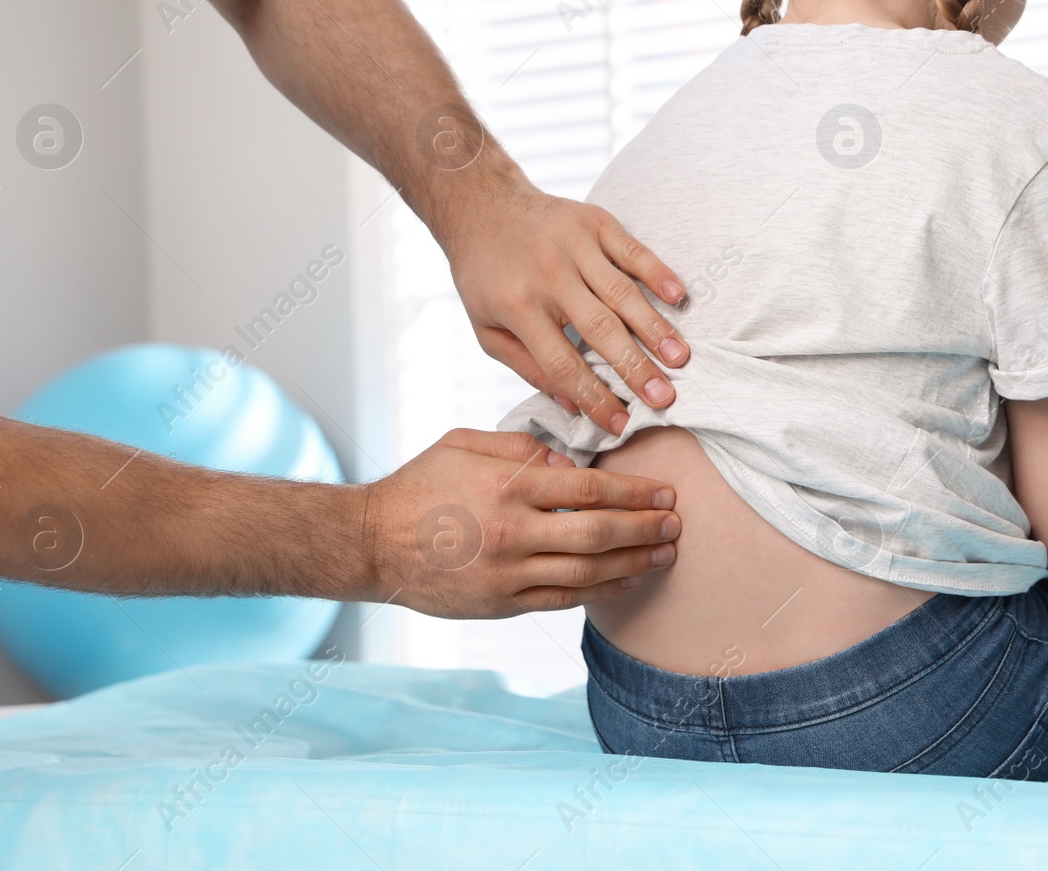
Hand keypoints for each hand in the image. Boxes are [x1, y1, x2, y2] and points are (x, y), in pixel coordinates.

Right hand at [364, 429, 681, 617]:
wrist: (371, 543)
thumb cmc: (420, 486)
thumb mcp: (464, 444)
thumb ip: (520, 448)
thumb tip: (570, 458)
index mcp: (507, 486)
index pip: (588, 488)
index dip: (634, 491)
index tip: (663, 491)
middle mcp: (512, 532)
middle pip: (598, 532)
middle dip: (645, 528)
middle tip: (676, 522)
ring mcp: (507, 573)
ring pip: (588, 571)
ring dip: (634, 562)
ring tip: (665, 553)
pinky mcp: (500, 603)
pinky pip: (564, 598)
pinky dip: (601, 590)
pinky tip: (626, 579)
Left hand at [442, 182, 689, 433]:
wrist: (483, 206)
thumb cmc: (486, 277)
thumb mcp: (487, 330)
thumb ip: (530, 369)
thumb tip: (572, 407)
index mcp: (518, 307)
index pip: (562, 363)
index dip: (593, 397)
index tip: (621, 424)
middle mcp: (548, 275)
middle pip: (600, 330)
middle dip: (635, 368)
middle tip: (665, 398)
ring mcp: (573, 245)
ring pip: (622, 292)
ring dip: (654, 327)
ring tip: (680, 358)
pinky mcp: (594, 221)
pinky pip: (632, 250)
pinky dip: (658, 272)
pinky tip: (678, 297)